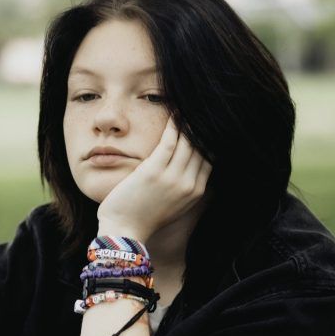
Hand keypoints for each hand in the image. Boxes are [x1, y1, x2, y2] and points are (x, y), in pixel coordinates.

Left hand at [96, 116, 210, 239]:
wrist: (125, 231)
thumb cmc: (144, 217)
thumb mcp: (174, 204)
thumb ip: (185, 186)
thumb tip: (189, 167)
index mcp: (196, 192)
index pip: (210, 157)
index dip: (208, 137)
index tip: (206, 121)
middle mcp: (189, 184)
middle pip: (202, 146)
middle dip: (201, 125)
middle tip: (199, 106)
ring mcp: (172, 178)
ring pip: (188, 141)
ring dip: (188, 120)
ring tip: (187, 104)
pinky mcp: (154, 171)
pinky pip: (170, 141)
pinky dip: (174, 124)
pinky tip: (174, 111)